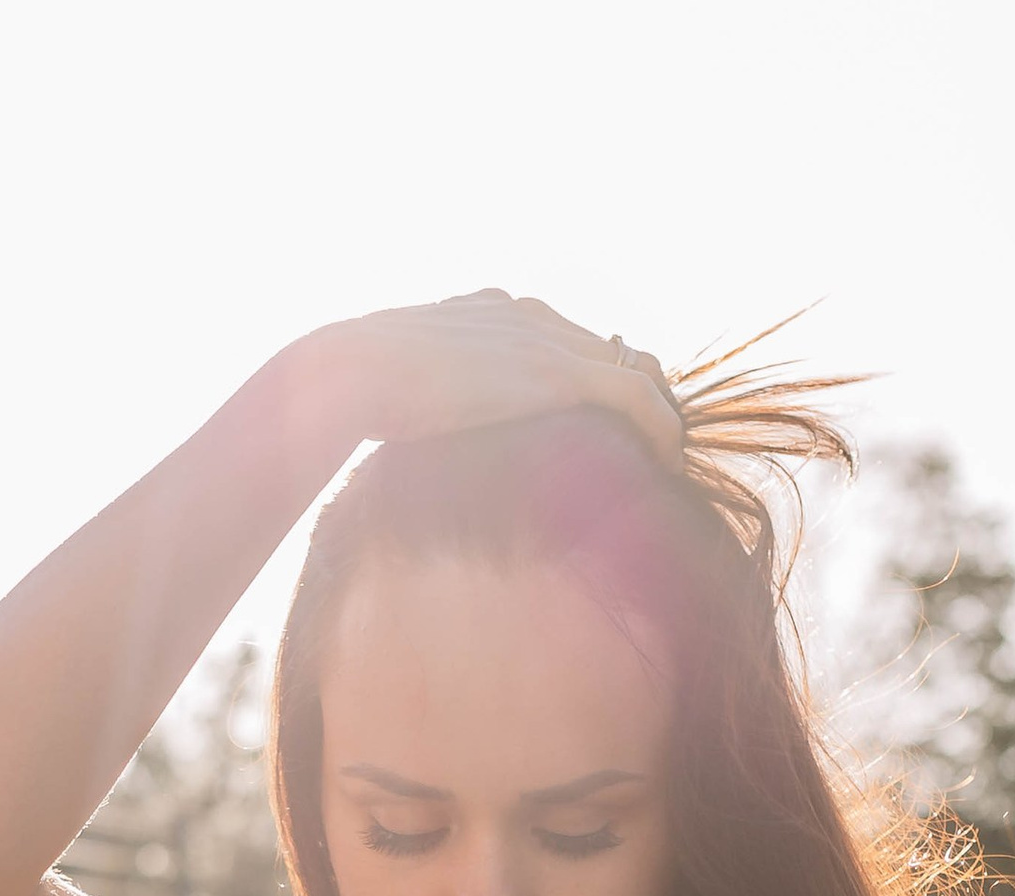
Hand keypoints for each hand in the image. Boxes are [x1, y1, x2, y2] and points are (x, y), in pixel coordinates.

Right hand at [302, 293, 682, 469]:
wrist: (344, 372)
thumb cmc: (349, 394)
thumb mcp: (397, 392)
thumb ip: (427, 403)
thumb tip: (412, 446)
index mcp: (489, 310)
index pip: (568, 339)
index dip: (598, 381)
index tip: (614, 428)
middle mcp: (525, 312)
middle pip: (611, 348)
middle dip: (640, 396)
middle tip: (658, 448)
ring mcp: (543, 338)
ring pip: (634, 369)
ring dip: (659, 415)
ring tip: (670, 461)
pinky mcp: (557, 373)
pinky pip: (635, 398)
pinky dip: (661, 431)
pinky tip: (670, 466)